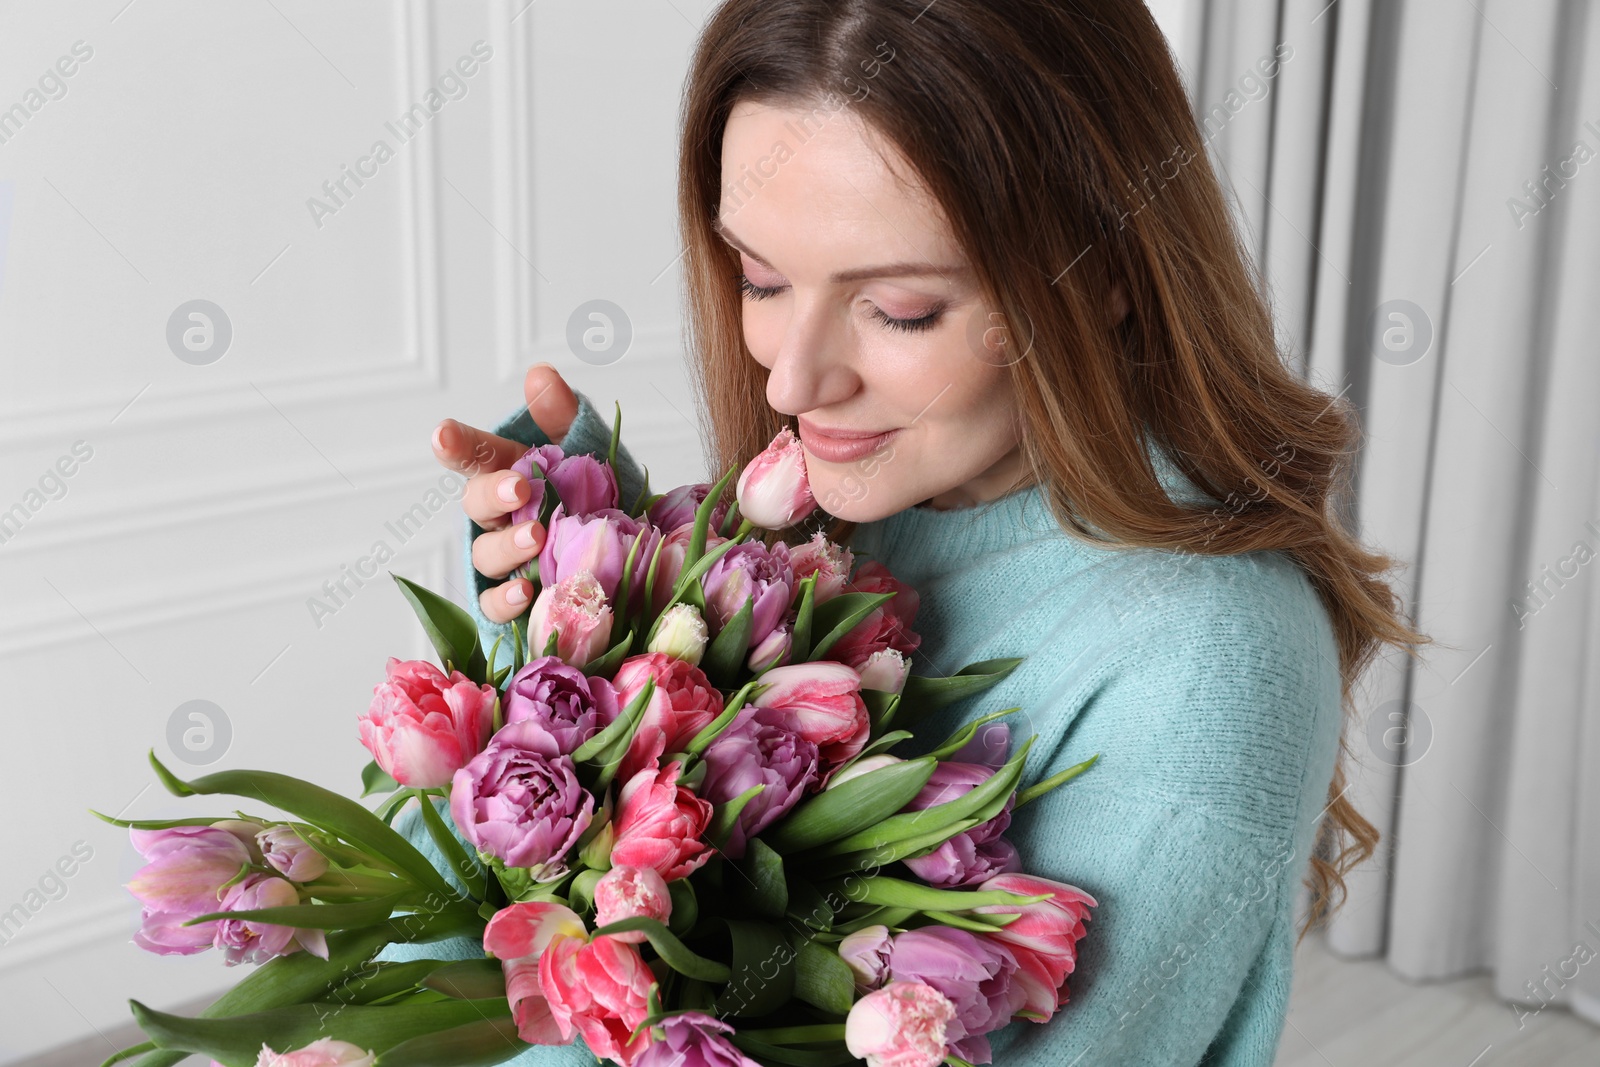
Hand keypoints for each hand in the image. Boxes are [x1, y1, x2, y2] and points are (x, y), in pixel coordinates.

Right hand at [431, 363, 579, 622]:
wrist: (631, 558)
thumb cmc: (598, 501)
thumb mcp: (591, 454)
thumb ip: (564, 417)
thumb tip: (540, 374)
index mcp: (510, 474)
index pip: (476, 454)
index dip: (458, 444)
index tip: (444, 434)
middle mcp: (498, 517)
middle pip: (476, 503)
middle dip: (494, 493)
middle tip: (521, 488)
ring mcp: (501, 561)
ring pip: (485, 553)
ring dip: (506, 546)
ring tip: (535, 538)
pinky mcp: (510, 602)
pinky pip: (494, 604)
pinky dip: (505, 599)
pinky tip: (525, 591)